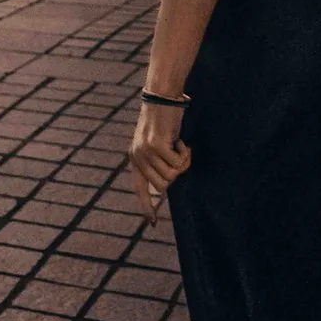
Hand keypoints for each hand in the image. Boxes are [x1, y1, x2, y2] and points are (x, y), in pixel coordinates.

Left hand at [127, 100, 191, 226]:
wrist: (162, 97)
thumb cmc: (165, 121)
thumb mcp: (157, 144)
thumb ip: (157, 163)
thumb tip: (164, 188)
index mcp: (136, 159)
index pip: (140, 188)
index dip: (147, 206)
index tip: (152, 223)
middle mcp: (138, 158)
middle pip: (164, 185)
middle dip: (177, 172)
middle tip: (181, 155)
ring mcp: (146, 152)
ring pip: (173, 175)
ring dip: (182, 162)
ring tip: (180, 146)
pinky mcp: (157, 146)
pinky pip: (178, 163)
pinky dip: (185, 154)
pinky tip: (181, 141)